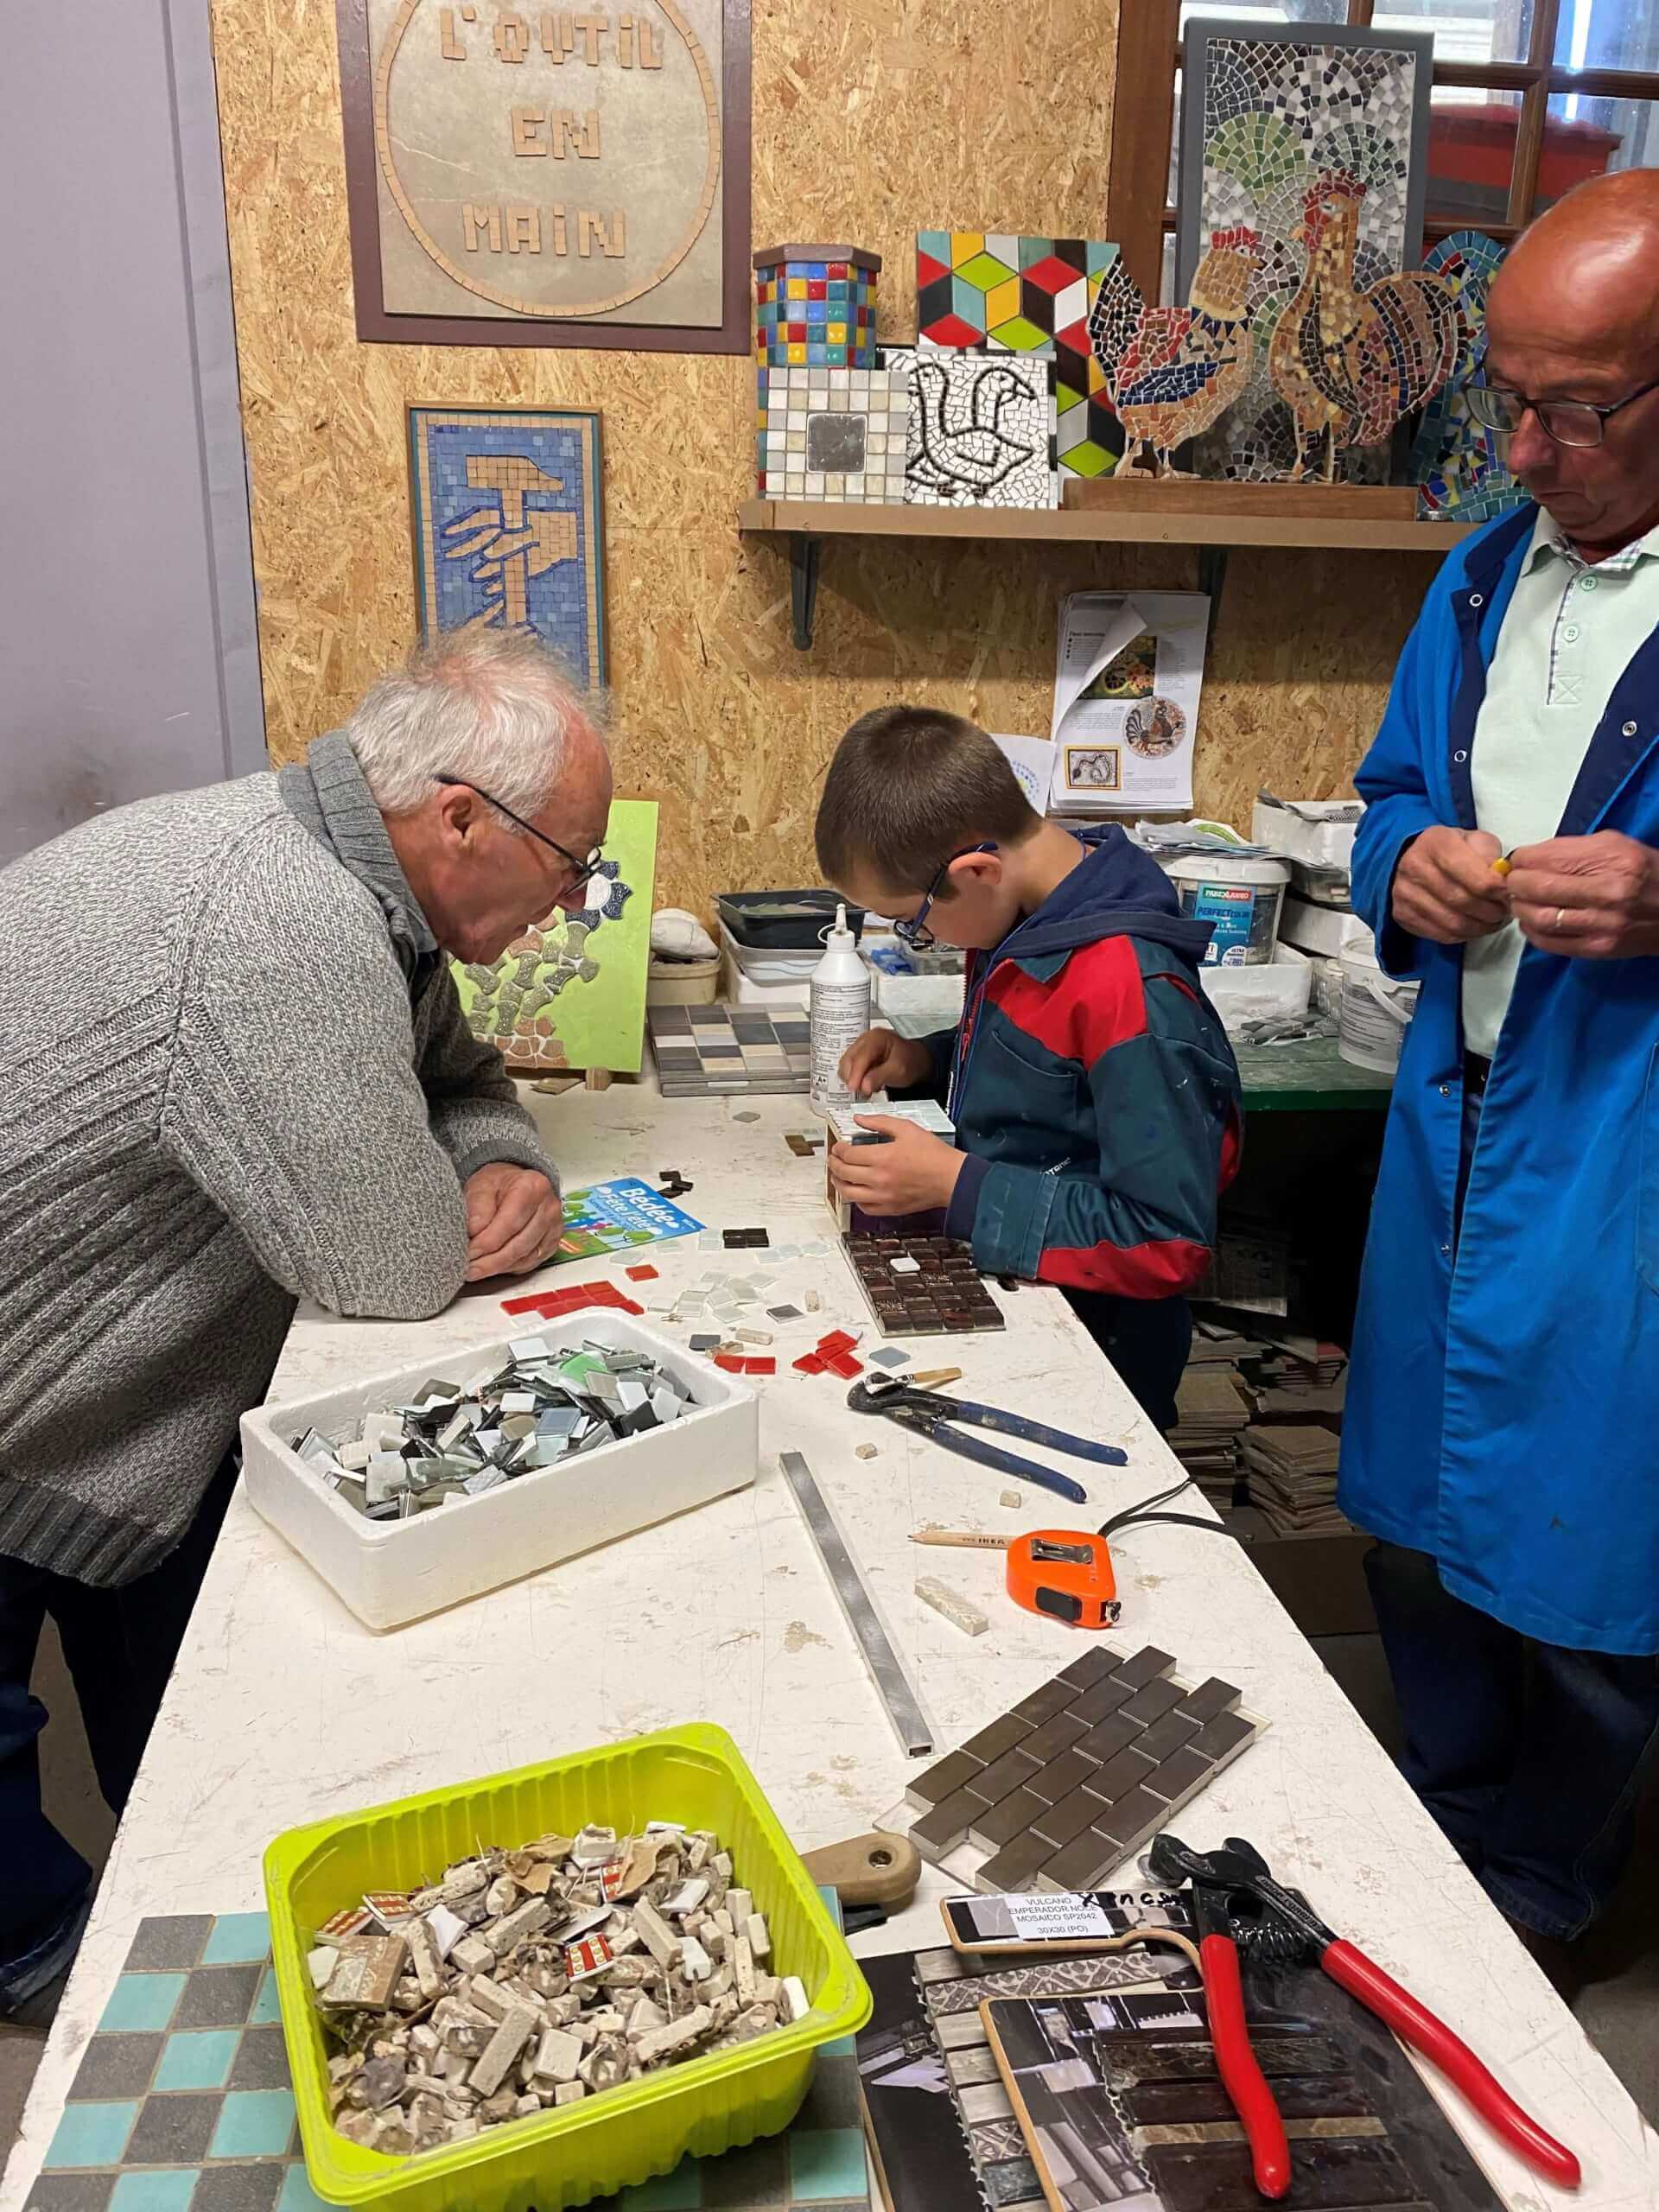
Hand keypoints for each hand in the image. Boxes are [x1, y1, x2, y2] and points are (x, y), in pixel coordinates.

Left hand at [463, 1163, 563, 1279]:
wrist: (514, 1185)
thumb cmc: (498, 1184)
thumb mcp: (481, 1186)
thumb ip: (477, 1208)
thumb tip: (474, 1232)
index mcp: (533, 1187)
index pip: (509, 1224)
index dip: (487, 1242)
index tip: (468, 1252)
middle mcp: (549, 1208)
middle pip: (519, 1245)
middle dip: (490, 1261)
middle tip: (469, 1269)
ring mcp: (553, 1228)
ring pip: (524, 1258)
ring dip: (498, 1267)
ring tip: (476, 1270)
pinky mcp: (552, 1243)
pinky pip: (529, 1263)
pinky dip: (509, 1268)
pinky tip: (493, 1267)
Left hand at [828, 1118, 965, 1215]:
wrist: (952, 1178)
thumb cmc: (933, 1154)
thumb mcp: (907, 1129)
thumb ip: (880, 1122)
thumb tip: (859, 1119)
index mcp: (882, 1157)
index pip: (848, 1155)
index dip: (839, 1149)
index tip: (839, 1146)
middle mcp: (879, 1179)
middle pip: (844, 1173)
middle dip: (834, 1164)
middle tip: (834, 1159)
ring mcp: (883, 1196)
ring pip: (849, 1193)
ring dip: (838, 1183)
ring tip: (838, 1176)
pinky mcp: (891, 1208)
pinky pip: (864, 1208)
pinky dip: (856, 1200)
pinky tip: (857, 1191)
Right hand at [838, 1028, 933, 1098]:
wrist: (916, 1062)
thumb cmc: (911, 1061)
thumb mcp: (899, 1070)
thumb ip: (880, 1077)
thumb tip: (864, 1086)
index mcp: (876, 1037)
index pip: (860, 1056)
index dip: (855, 1074)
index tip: (854, 1087)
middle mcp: (865, 1040)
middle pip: (848, 1060)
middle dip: (853, 1078)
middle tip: (864, 1091)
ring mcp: (860, 1048)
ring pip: (846, 1065)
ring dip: (853, 1079)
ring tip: (868, 1087)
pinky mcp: (858, 1057)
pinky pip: (849, 1069)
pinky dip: (855, 1079)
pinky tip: (866, 1083)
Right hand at [1391, 826, 1510, 943]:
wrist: (1412, 859)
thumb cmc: (1449, 850)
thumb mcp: (1473, 840)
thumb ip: (1490, 854)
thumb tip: (1501, 880)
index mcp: (1436, 843)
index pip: (1475, 877)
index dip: (1498, 890)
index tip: (1509, 893)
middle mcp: (1415, 867)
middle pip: (1463, 901)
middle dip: (1491, 911)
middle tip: (1505, 911)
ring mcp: (1405, 894)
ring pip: (1453, 923)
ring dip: (1481, 927)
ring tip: (1493, 921)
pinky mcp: (1403, 915)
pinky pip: (1442, 935)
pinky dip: (1465, 935)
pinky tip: (1475, 926)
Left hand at [1506, 831, 1658, 958]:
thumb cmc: (1645, 873)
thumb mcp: (1616, 846)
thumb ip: (1573, 849)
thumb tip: (1529, 857)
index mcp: (1613, 860)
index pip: (1549, 858)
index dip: (1522, 859)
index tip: (1517, 860)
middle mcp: (1609, 893)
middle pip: (1538, 888)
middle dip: (1515, 883)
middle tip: (1512, 881)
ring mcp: (1604, 925)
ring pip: (1539, 917)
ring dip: (1520, 908)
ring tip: (1520, 900)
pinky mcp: (1598, 948)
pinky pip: (1550, 942)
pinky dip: (1531, 931)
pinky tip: (1531, 921)